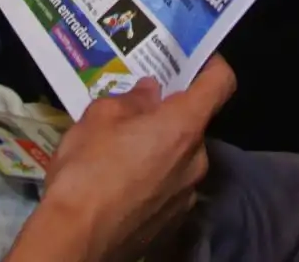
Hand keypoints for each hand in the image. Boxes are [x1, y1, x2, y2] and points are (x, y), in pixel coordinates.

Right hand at [12, 58, 237, 261]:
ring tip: (119, 151)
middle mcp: (196, 160)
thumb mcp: (99, 118)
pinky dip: (153, 179)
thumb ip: (131, 100)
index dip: (211, 65)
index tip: (192, 59)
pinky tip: (120, 184)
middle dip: (169, 115)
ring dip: (159, 149)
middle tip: (134, 111)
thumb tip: (151, 92)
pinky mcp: (174, 222)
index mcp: (183, 127)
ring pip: (180, 158)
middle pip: (194, 124)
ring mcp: (188, 195)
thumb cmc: (88, 170)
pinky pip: (170, 187)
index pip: (220, 83)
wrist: (77, 240)